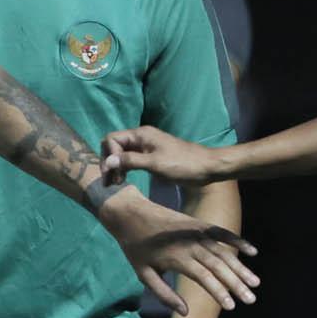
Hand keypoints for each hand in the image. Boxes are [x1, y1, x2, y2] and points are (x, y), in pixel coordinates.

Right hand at [100, 126, 232, 185]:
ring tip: (117, 183)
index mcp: (141, 134)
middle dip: (110, 161)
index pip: (112, 139)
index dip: (109, 155)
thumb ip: (131, 161)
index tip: (113, 173)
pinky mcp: (152, 156)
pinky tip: (125, 179)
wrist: (208, 167)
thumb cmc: (183, 164)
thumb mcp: (155, 164)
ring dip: (117, 166)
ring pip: (123, 153)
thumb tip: (108, 161)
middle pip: (115, 145)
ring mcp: (147, 146)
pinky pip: (132, 159)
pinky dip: (126, 168)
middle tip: (111, 182)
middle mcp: (142, 137)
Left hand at [101, 189, 259, 314]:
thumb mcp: (143, 274)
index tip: (231, 306)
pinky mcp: (199, 224)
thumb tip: (184, 312)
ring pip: (224, 252)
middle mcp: (190, 244)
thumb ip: (164, 294)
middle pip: (219, 266)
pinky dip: (238, 241)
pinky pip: (222, 233)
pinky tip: (252, 251)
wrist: (129, 212)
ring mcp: (197, 232)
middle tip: (251, 299)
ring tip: (256, 282)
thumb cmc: (134, 246)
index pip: (204, 277)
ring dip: (241, 267)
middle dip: (236, 283)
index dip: (219, 292)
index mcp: (176, 258)